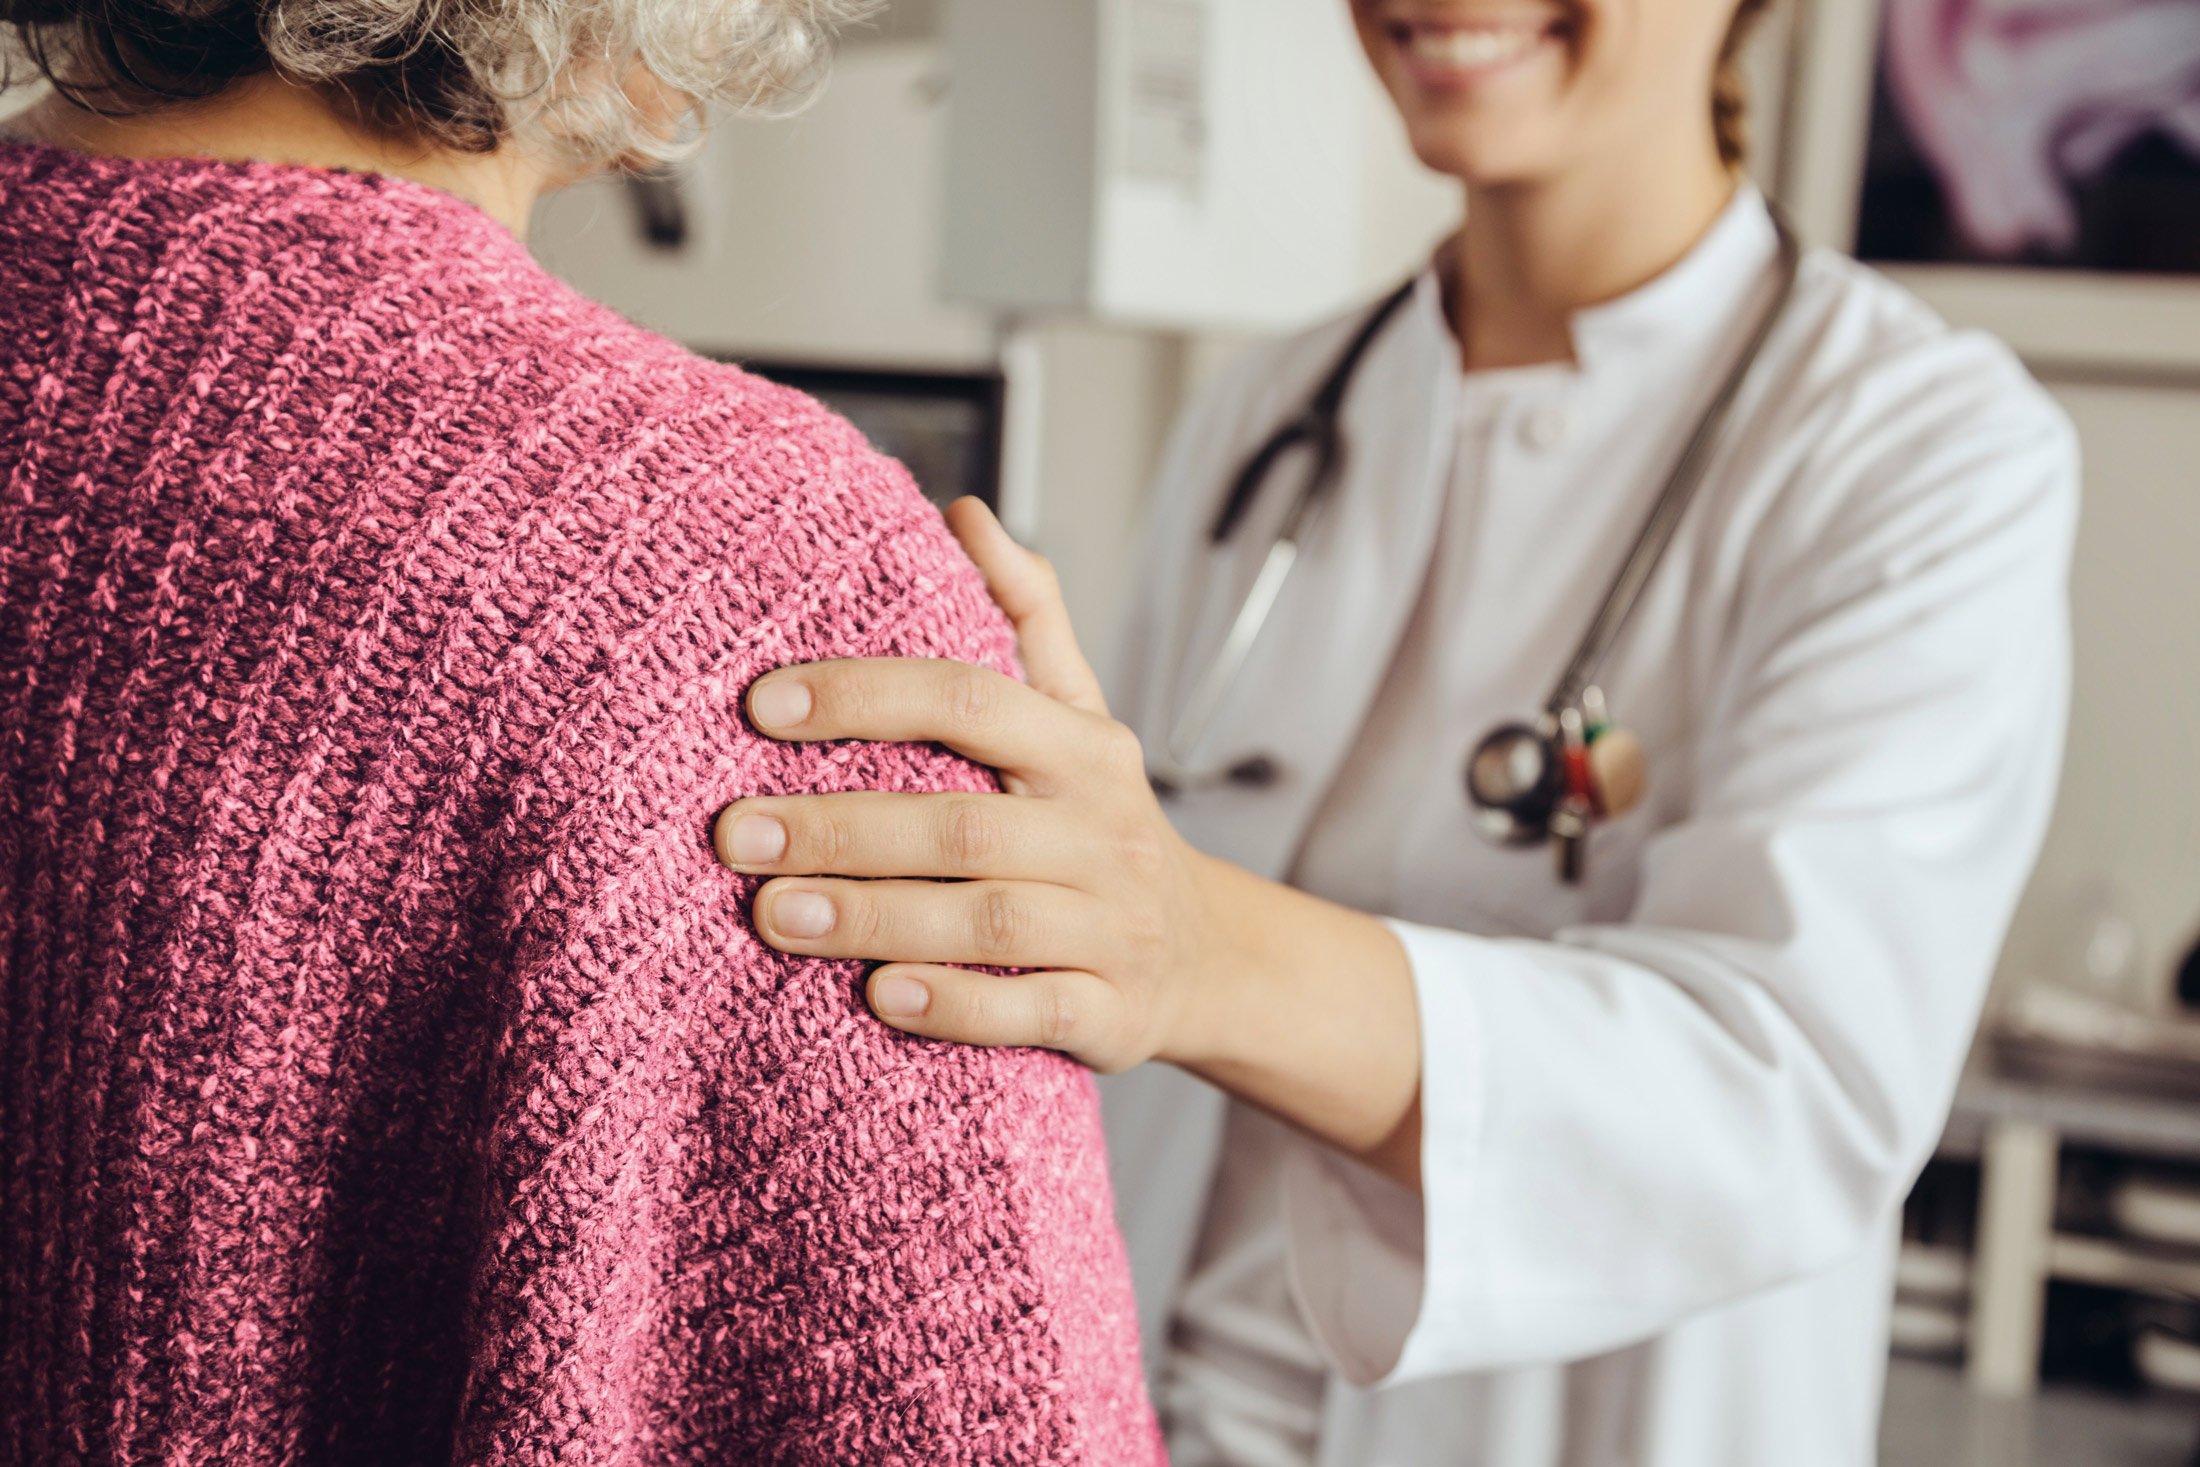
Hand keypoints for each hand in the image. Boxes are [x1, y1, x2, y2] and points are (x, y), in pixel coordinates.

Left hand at [713, 498, 1238, 1073]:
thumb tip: (963, 513)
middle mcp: (1102, 832)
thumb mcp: (1080, 717)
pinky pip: (1032, 1011)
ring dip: (875, 917)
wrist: (1206, 958)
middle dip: (841, 826)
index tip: (762, 705)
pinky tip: (880, 997)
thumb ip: (1024, 617)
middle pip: (964, 823)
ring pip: (988, 921)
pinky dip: (956, 1007)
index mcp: (1083, 749)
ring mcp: (1112, 927)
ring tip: (772, 913)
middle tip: (733, 832)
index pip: (972, 701)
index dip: (866, 697)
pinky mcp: (1111, 1013)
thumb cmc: (1100, 824)